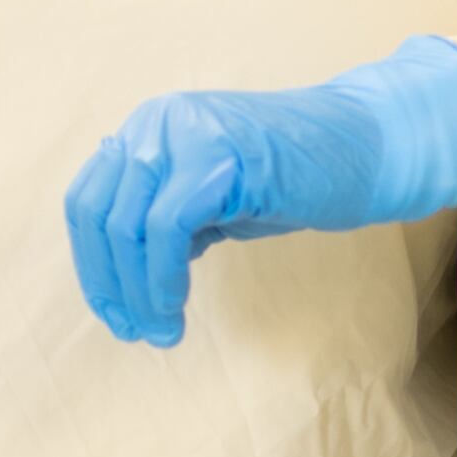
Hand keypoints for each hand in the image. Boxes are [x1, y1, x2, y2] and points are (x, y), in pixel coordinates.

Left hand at [63, 36, 456, 345]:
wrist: (368, 150)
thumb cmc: (295, 179)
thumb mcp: (212, 198)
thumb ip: (167, 219)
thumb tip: (122, 276)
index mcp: (149, 129)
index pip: (88, 201)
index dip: (93, 265)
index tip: (114, 314)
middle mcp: (156, 123)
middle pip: (96, 216)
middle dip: (109, 285)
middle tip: (136, 334)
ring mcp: (184, 135)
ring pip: (126, 226)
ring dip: (138, 293)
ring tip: (161, 333)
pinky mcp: (217, 158)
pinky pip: (165, 228)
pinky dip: (162, 278)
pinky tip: (176, 309)